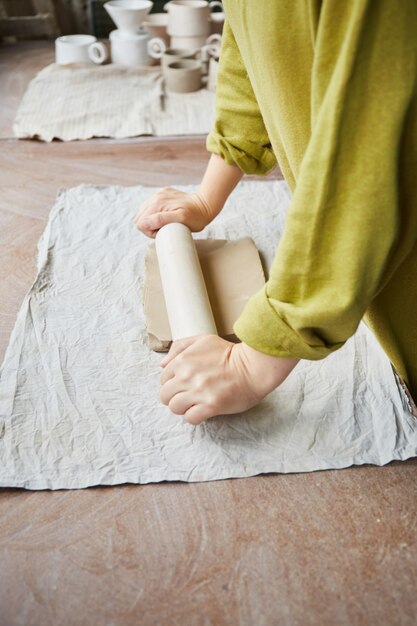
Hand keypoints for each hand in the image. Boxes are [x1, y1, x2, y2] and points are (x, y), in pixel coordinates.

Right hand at [134, 187, 215, 237]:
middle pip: (140, 218)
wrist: (206, 204)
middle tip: (166, 229)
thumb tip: (143, 223)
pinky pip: (151, 207)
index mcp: (156, 204)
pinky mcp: (163, 194)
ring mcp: (158, 194)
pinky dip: (156, 214)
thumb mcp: (180, 221)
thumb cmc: (195, 217)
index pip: (140, 224)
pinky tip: (167, 216)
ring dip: (152, 221)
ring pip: (144, 212)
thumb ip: (160, 220)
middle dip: (150, 227)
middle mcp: (155, 197)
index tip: (164, 232)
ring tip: (166, 223)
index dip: (150, 232)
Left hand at [160, 335, 298, 424]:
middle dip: (174, 397)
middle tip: (189, 396)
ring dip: (184, 408)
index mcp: (183, 360)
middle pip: (165, 396)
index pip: (163, 379)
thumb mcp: (203, 340)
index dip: (173, 383)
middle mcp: (187, 376)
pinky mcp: (210, 406)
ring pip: (175, 408)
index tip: (184, 384)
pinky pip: (190, 418)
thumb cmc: (229, 353)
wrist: (253, 366)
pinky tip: (203, 411)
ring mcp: (198, 392)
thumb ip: (180, 347)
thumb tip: (162, 364)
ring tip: (196, 403)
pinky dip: (194, 417)